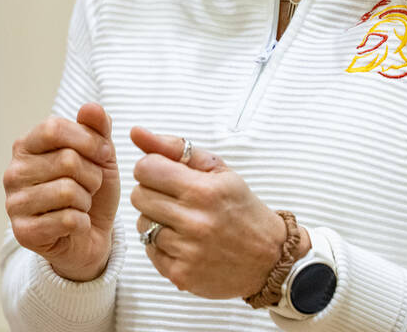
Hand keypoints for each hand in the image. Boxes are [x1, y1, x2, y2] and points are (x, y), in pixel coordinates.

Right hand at [3, 103, 120, 280]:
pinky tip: (75, 224)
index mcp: (26, 146)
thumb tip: (91, 108)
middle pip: (67, 160)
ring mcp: (14, 203)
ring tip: (81, 204)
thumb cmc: (90, 189)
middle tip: (90, 186)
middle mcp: (13, 172)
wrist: (89, 236)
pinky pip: (67, 219)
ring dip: (86, 200)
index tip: (104, 154)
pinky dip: (82, 222)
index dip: (88, 140)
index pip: (53, 128)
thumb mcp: (99, 154)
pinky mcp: (23, 233)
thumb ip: (97, 127)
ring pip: (68, 191)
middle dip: (92, 175)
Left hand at [130, 127, 297, 298]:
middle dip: (152, 193)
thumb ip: (173, 147)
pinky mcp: (181, 275)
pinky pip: (149, 250)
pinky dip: (161, 245)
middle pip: (138, 196)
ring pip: (141, 224)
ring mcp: (188, 251)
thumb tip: (135, 132)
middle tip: (175, 199)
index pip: (145, 168)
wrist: (270, 257)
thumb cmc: (241, 208)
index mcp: (204, 191)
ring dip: (156, 220)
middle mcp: (195, 222)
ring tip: (181, 222)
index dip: (152, 168)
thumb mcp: (216, 170)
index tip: (166, 175)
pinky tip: (183, 242)